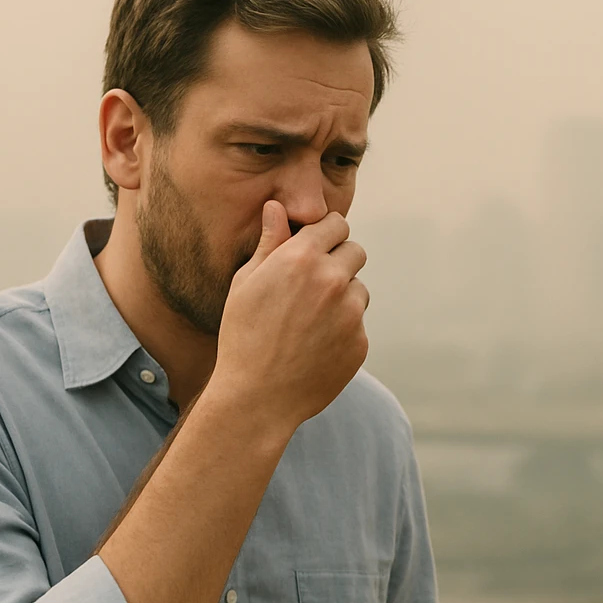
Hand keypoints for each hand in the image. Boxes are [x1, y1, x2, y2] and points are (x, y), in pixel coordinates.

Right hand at [210, 200, 369, 433]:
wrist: (256, 396)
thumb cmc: (242, 335)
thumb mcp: (246, 283)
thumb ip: (269, 242)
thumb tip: (276, 206)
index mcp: (301, 258)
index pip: (336, 224)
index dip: (326, 234)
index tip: (317, 246)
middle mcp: (332, 280)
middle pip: (355, 251)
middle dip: (338, 261)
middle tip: (313, 283)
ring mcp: (350, 313)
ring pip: (359, 288)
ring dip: (343, 296)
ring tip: (309, 319)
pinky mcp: (360, 341)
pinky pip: (358, 323)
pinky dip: (343, 329)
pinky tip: (315, 344)